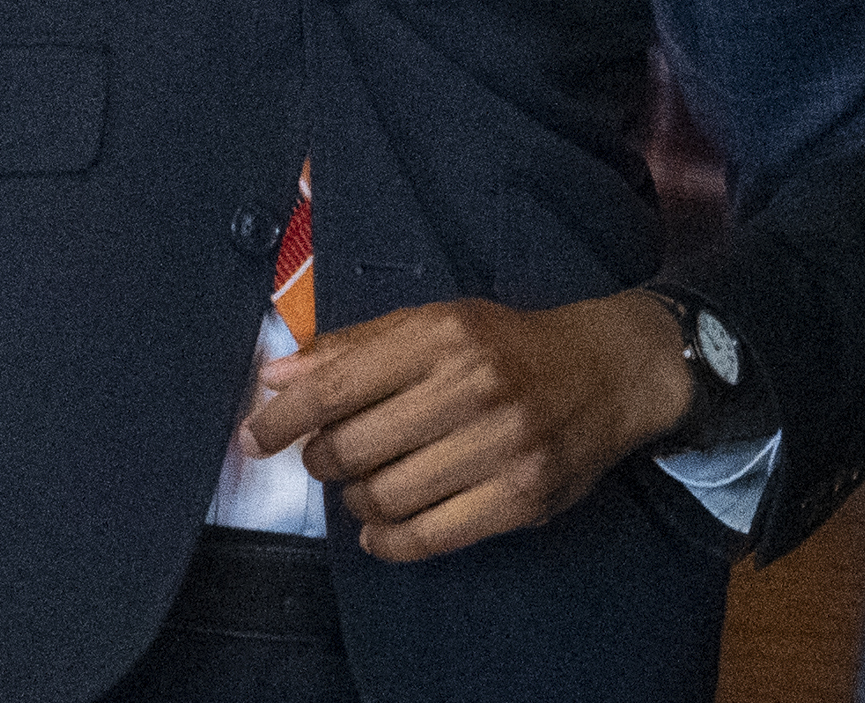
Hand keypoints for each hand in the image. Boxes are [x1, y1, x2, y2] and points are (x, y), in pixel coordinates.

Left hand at [240, 292, 691, 563]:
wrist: (608, 370)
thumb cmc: (510, 346)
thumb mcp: (438, 322)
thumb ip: (357, 346)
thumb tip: (277, 376)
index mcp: (446, 335)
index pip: (336, 385)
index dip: (283, 419)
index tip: (256, 436)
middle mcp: (474, 387)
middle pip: (352, 448)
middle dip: (322, 459)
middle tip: (329, 455)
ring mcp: (502, 446)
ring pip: (382, 499)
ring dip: (355, 500)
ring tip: (367, 484)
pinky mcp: (522, 497)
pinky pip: (425, 538)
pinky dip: (386, 541)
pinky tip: (382, 527)